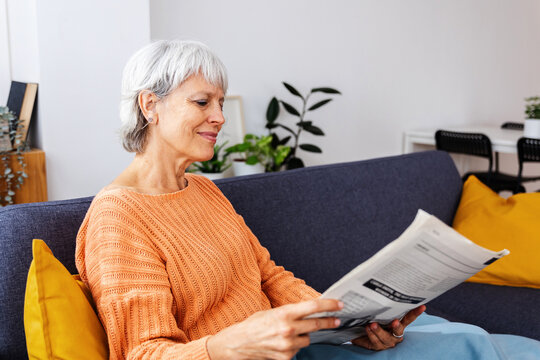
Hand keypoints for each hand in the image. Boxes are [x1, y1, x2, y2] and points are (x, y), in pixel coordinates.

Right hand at [207, 299, 342, 359]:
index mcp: (284, 313)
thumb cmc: (253, 325)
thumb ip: (291, 312)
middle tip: (336, 319)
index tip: (339, 304)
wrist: (237, 344)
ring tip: (290, 333)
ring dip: (304, 335)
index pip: (313, 307)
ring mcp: (288, 345)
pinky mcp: (286, 357)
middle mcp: (288, 329)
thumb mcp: (271, 312)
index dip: (329, 305)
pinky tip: (283, 343)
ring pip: (307, 338)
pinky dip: (294, 346)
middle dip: (328, 321)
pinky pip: (298, 350)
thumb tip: (310, 310)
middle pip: (316, 324)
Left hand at [351, 305, 425, 350]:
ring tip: (373, 324)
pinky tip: (368, 328)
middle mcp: (395, 334)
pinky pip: (376, 342)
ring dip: (379, 331)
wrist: (361, 334)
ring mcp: (387, 341)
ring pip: (386, 338)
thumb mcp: (379, 314)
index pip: (409, 318)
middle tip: (394, 322)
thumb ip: (384, 309)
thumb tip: (384, 294)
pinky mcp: (378, 346)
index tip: (422, 306)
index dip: (416, 313)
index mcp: (399, 325)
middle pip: (399, 331)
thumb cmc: (373, 321)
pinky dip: (372, 335)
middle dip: (397, 327)